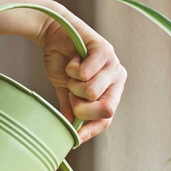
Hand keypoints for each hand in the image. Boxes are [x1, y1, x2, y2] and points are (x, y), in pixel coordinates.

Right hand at [37, 14, 125, 143]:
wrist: (52, 33)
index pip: (106, 118)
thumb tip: (72, 136)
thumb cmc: (62, 61)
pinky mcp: (105, 50)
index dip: (91, 129)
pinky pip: (85, 73)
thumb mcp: (67, 92)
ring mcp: (114, 64)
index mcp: (112, 91)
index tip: (75, 137)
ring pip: (91, 92)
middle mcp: (118, 78)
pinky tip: (73, 59)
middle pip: (103, 109)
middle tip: (71, 90)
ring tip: (72, 71)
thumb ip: (72, 111)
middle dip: (80, 105)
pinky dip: (72, 69)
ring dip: (73, 84)